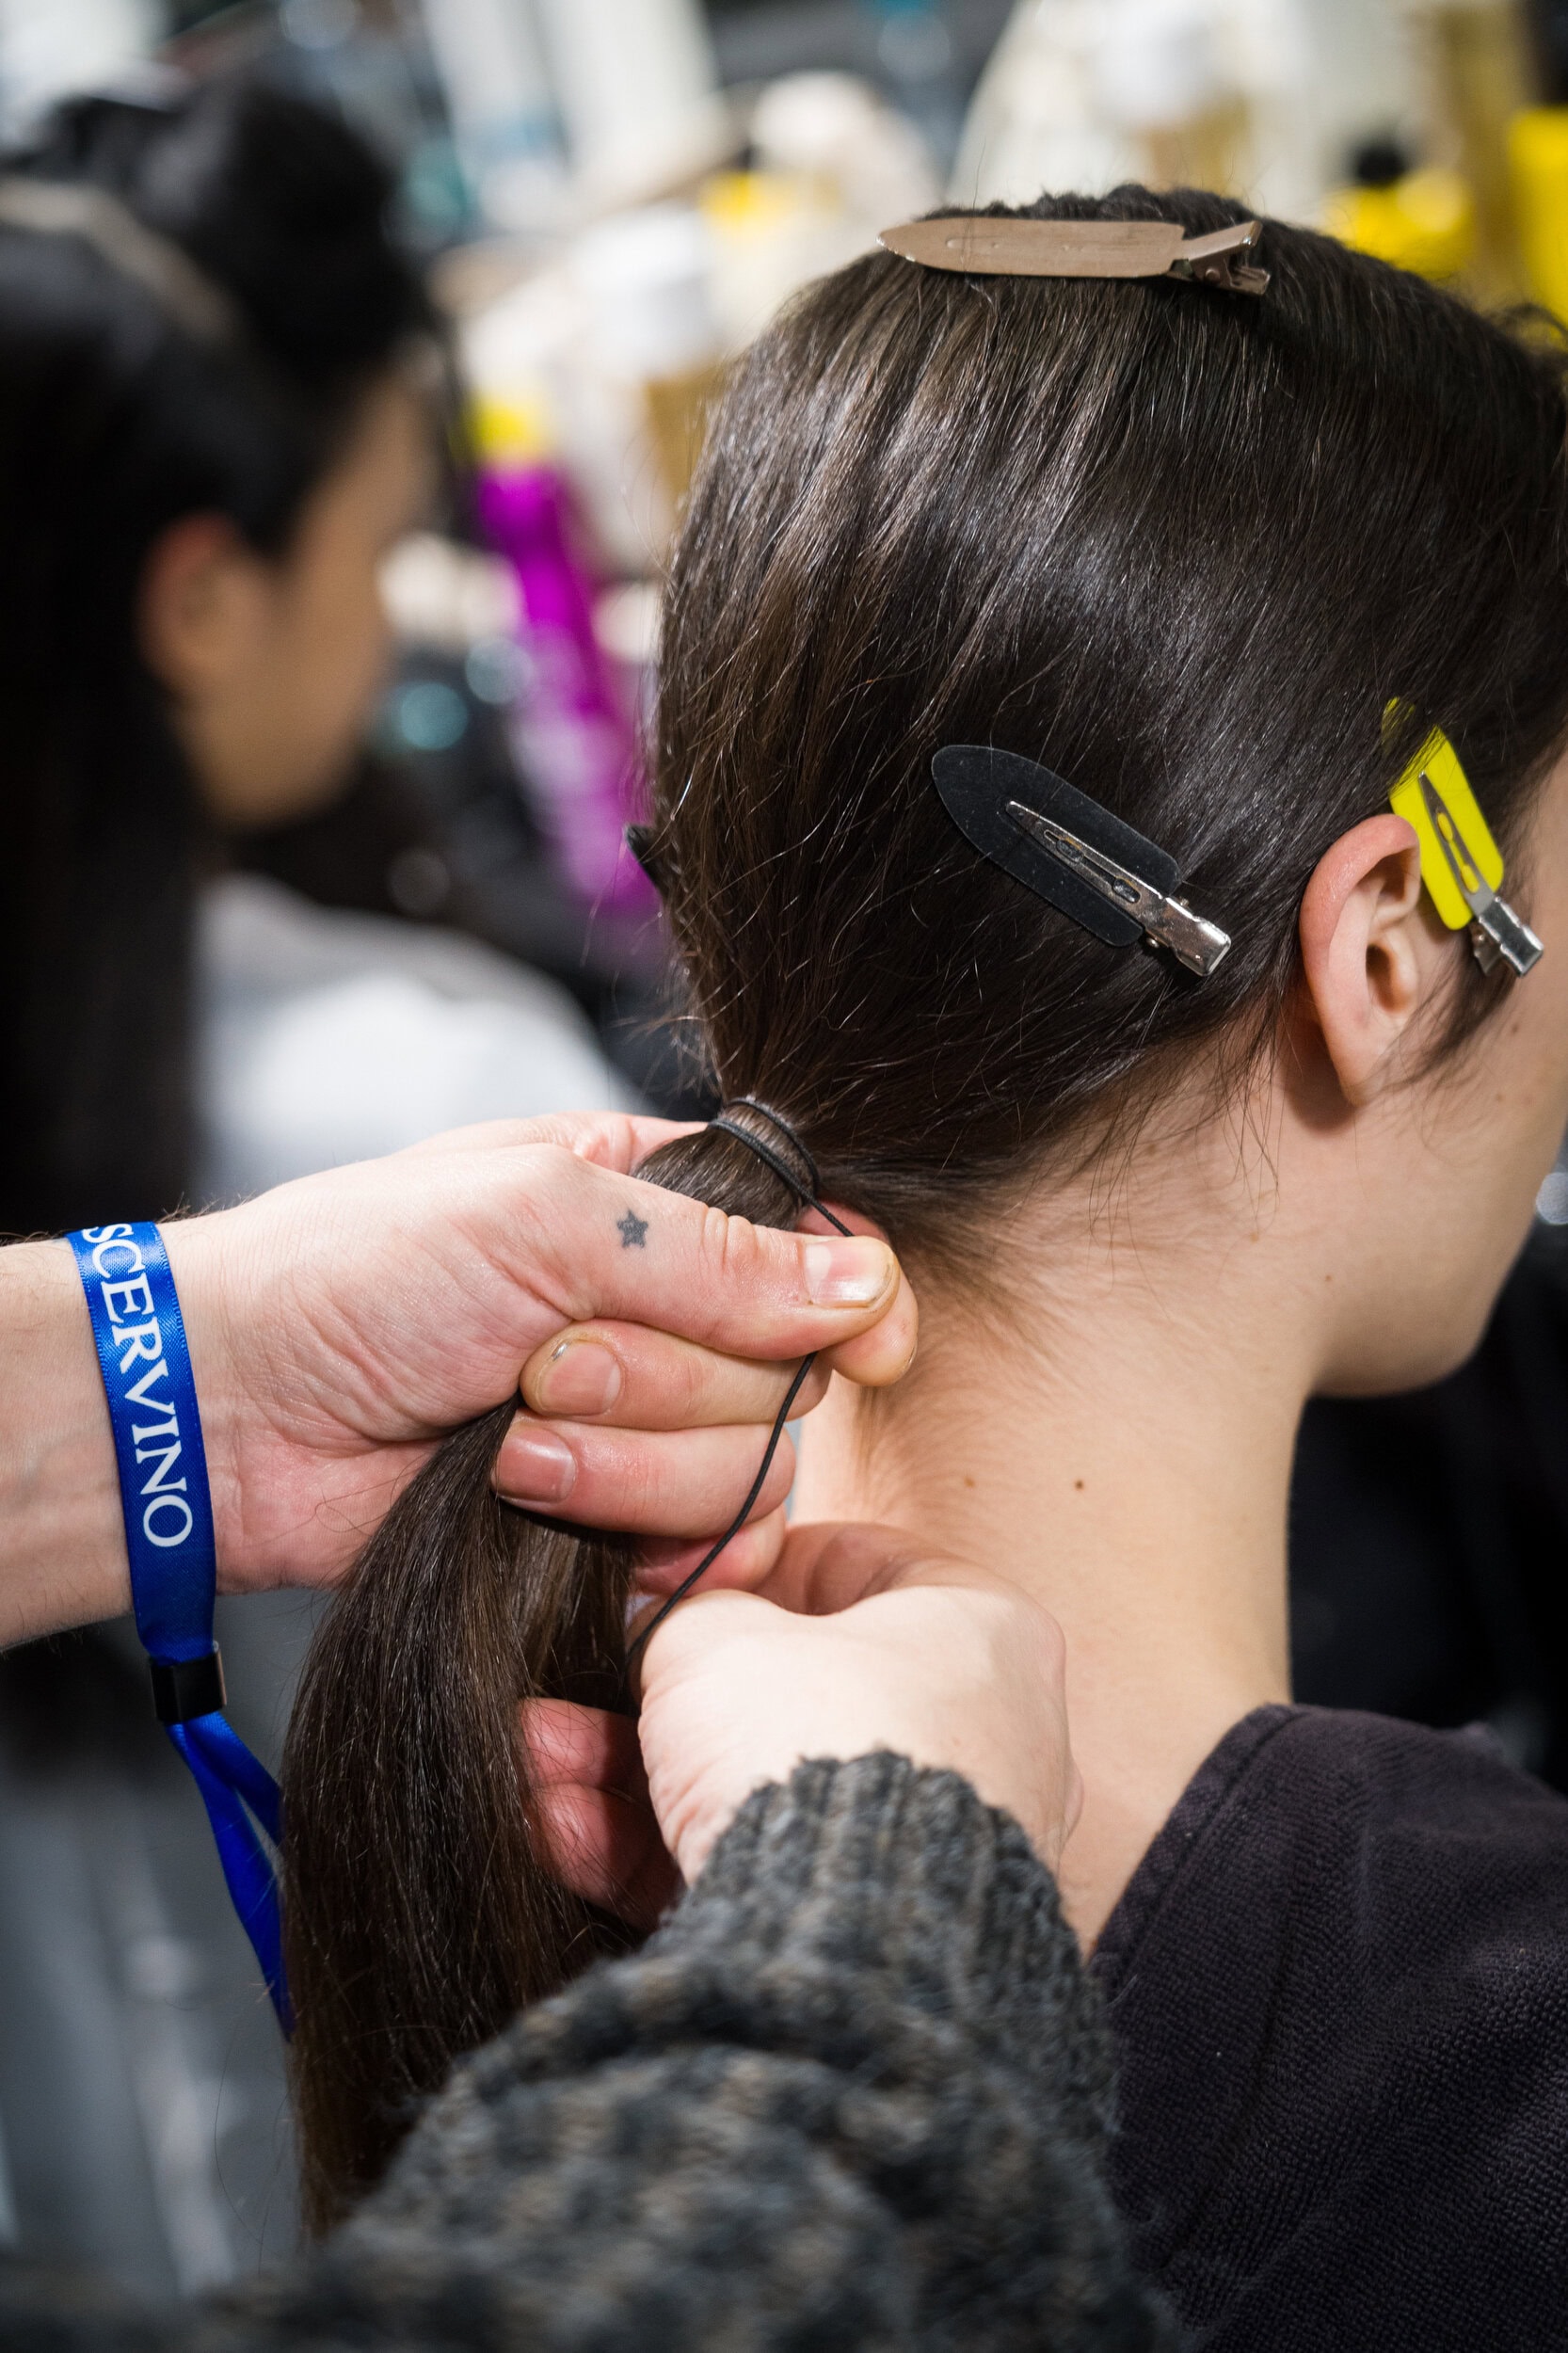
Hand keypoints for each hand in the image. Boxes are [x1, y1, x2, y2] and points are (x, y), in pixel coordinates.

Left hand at [3, 1115, 914, 1641]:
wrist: (236, 1414)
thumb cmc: (358, 1274)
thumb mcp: (543, 1215)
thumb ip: (718, 1256)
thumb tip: (867, 1288)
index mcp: (658, 1209)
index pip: (817, 1253)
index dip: (853, 1300)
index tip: (864, 1346)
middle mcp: (665, 1320)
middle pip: (788, 1378)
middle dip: (669, 1381)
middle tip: (543, 1361)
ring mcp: (638, 1432)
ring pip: (748, 1477)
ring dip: (628, 1464)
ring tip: (509, 1441)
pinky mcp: (603, 1530)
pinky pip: (693, 1559)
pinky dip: (618, 1537)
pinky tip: (529, 1504)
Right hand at [527, 1522, 1078, 1924]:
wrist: (842, 1940)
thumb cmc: (814, 1742)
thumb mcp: (718, 1637)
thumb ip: (686, 1612)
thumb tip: (660, 1618)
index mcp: (982, 1628)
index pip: (864, 1561)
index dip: (758, 1561)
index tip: (682, 1576)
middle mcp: (982, 1735)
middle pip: (796, 1689)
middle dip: (666, 1691)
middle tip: (581, 1682)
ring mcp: (935, 1842)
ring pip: (762, 1785)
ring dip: (637, 1775)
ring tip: (538, 1759)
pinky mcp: (879, 1932)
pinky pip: (759, 1871)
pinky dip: (661, 1853)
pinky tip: (561, 1831)